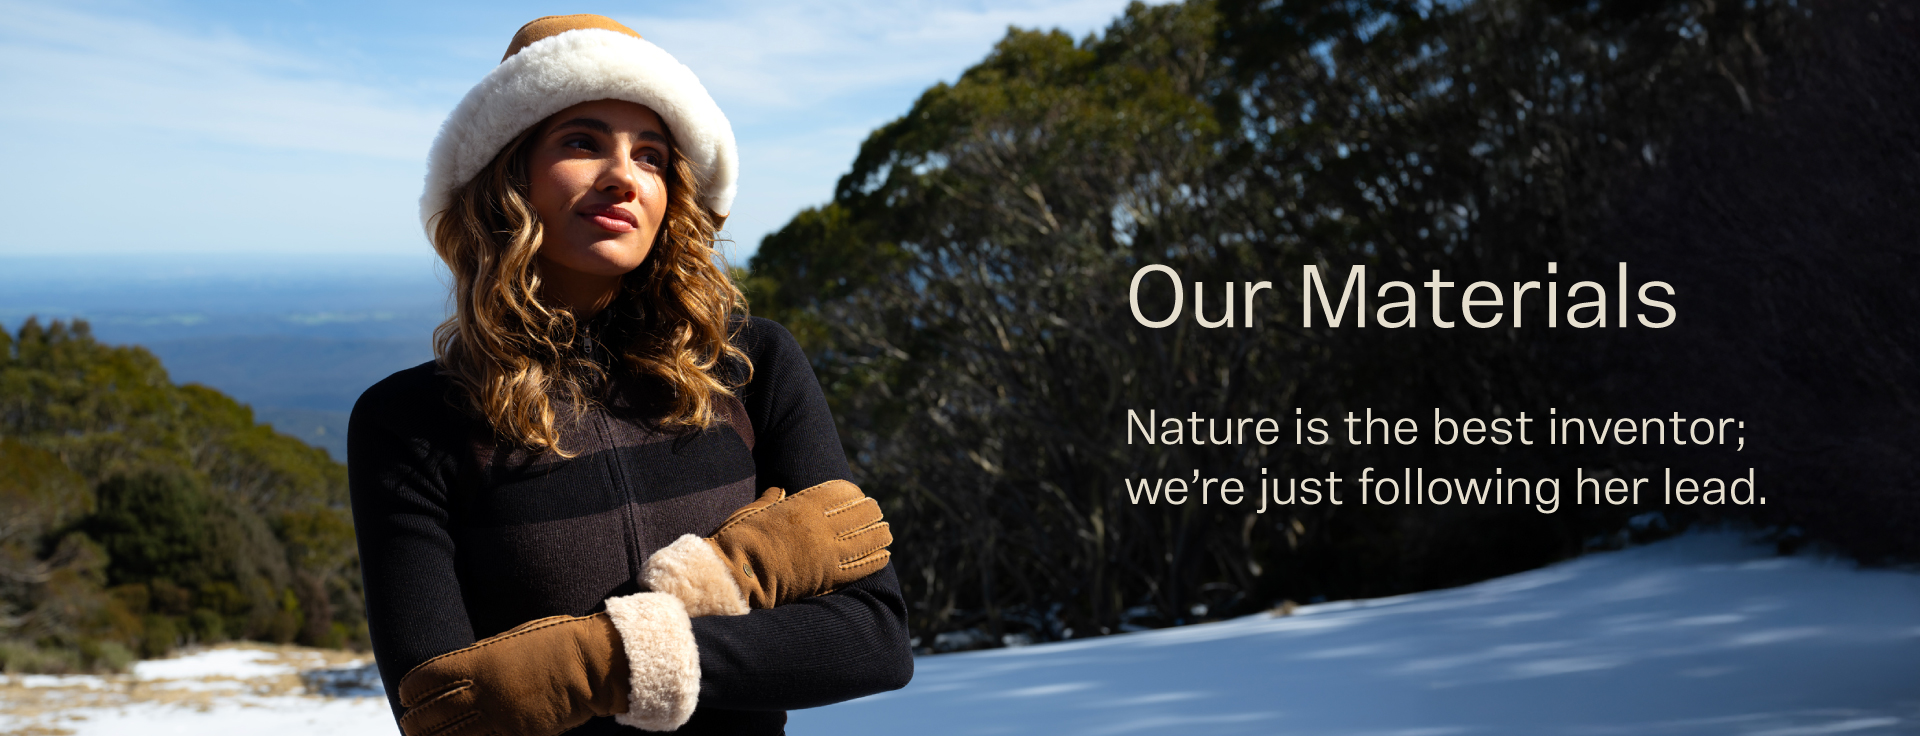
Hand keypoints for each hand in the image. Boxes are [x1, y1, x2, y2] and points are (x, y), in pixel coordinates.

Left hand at [396, 613, 628, 735]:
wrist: (591, 665)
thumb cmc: (556, 642)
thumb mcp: (511, 640)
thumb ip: (483, 659)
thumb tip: (463, 671)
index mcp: (476, 662)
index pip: (424, 680)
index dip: (411, 690)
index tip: (408, 694)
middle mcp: (480, 692)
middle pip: (427, 715)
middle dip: (415, 722)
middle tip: (412, 723)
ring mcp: (497, 718)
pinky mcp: (517, 734)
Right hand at [644, 480, 890, 615]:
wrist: (736, 573)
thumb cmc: (738, 539)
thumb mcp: (754, 510)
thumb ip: (771, 500)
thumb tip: (779, 491)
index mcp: (804, 505)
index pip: (841, 491)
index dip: (853, 493)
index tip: (858, 495)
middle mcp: (822, 525)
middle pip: (860, 513)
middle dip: (870, 512)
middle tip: (876, 514)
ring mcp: (828, 551)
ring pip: (868, 538)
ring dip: (879, 534)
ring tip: (886, 533)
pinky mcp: (829, 576)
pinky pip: (862, 566)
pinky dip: (876, 559)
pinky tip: (884, 556)